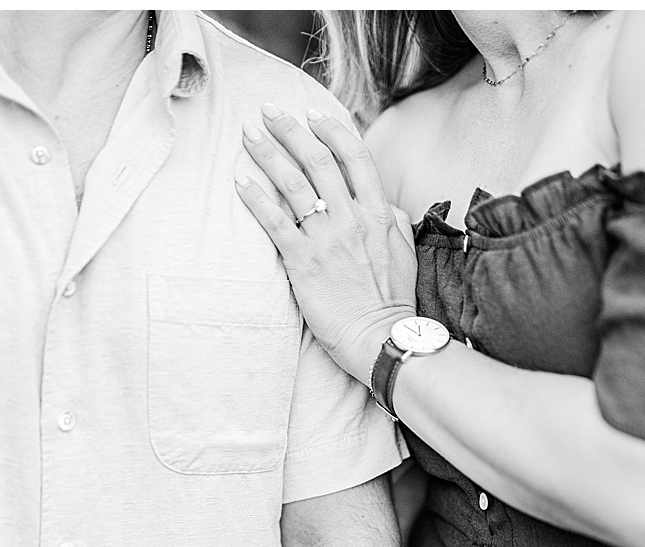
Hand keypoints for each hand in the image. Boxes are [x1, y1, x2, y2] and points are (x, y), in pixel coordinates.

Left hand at [234, 104, 418, 383]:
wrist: (381, 337)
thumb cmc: (392, 301)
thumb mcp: (405, 253)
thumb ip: (393, 222)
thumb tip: (384, 204)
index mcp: (379, 214)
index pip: (355, 157)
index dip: (332, 130)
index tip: (313, 114)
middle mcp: (352, 219)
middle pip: (317, 160)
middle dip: (290, 130)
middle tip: (268, 112)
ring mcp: (326, 239)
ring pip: (293, 183)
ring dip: (267, 153)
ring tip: (248, 134)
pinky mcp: (302, 261)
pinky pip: (274, 221)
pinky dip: (255, 198)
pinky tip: (239, 181)